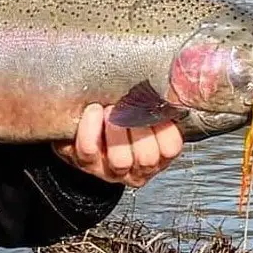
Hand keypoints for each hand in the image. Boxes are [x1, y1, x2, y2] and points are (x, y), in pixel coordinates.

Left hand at [53, 103, 182, 187]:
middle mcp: (137, 167)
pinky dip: (91, 127)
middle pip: (147, 157)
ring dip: (115, 129)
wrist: (81, 117)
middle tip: (129, 107)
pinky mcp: (87, 163)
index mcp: (158, 153)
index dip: (164, 128)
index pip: (170, 148)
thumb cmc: (118, 108)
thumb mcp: (143, 105)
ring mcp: (111, 169)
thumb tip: (170, 83)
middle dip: (137, 127)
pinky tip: (94, 110)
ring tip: (110, 110)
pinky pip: (90, 149)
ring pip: (120, 160)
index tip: (154, 107)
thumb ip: (157, 98)